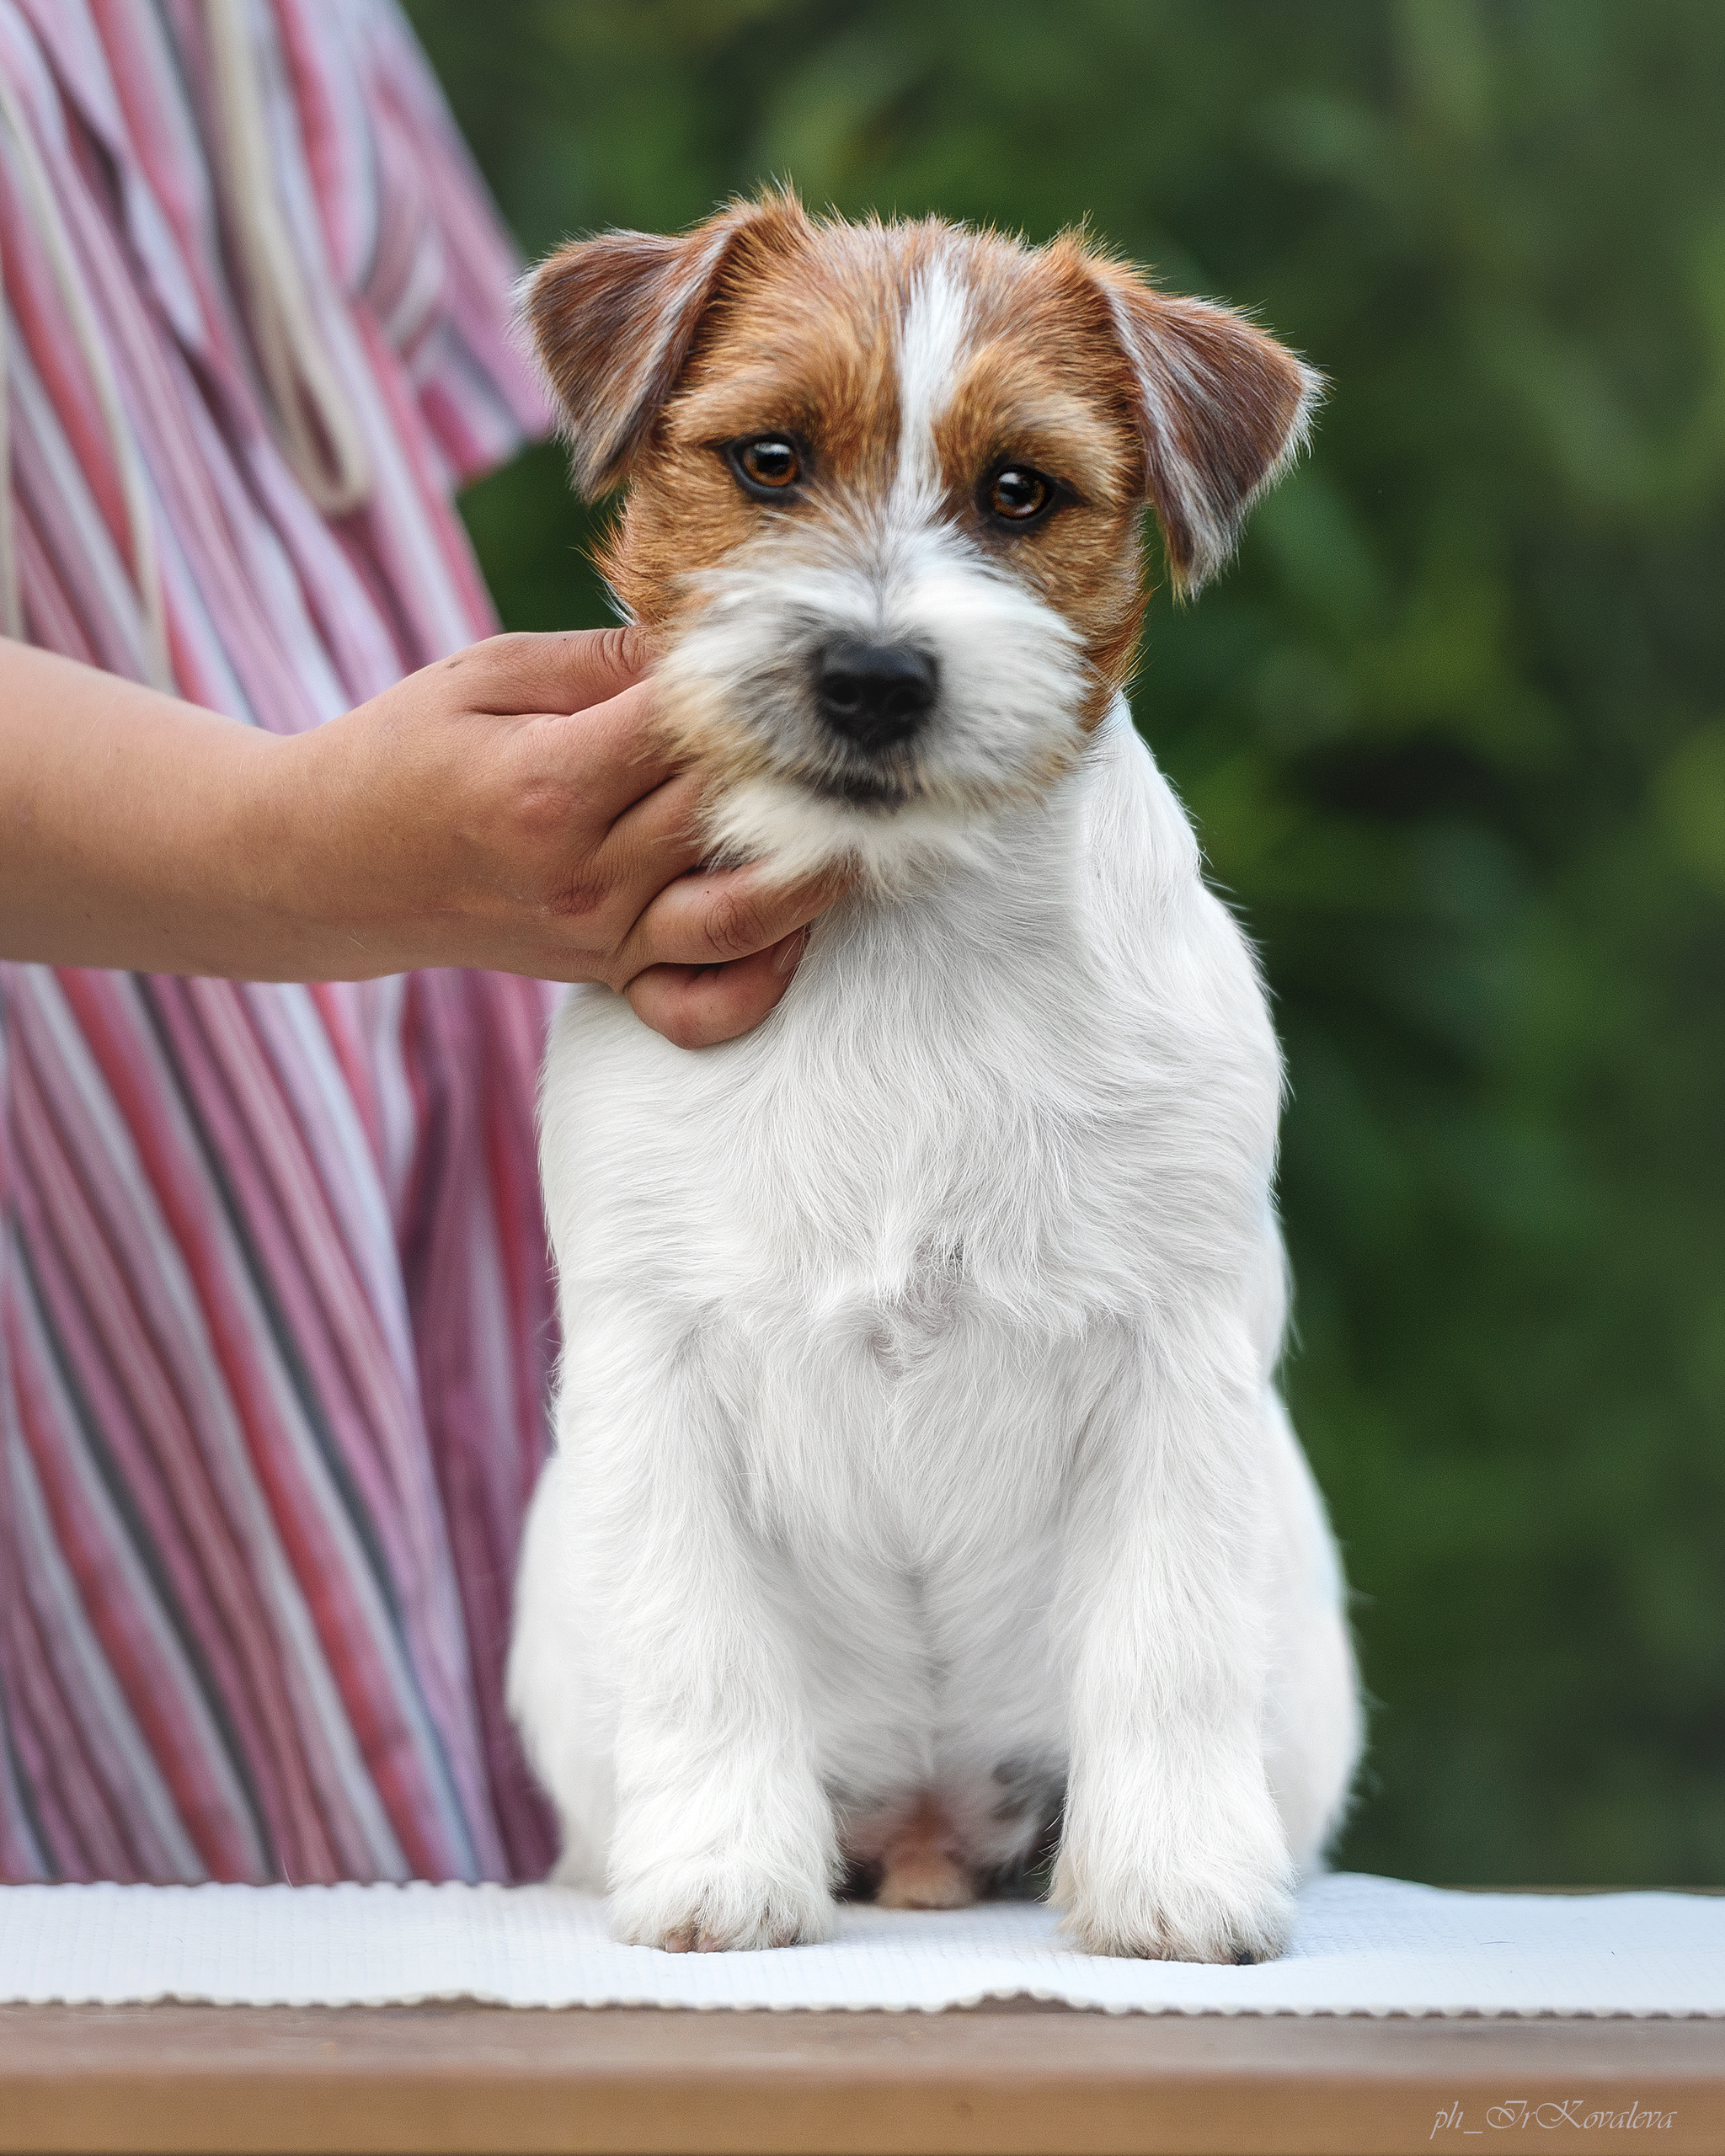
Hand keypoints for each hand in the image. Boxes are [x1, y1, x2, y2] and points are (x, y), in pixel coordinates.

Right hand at [0, 631, 841, 1045]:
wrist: (329, 867)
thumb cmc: (405, 751)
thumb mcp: (485, 674)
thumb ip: (601, 659)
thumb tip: (712, 642)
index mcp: (548, 784)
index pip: (689, 728)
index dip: (752, 686)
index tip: (795, 650)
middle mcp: (584, 873)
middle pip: (730, 813)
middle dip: (802, 767)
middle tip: (861, 726)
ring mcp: (601, 936)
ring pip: (744, 914)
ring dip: (816, 873)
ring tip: (864, 820)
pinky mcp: (607, 976)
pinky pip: (702, 1006)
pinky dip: (760, 983)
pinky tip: (794, 931)